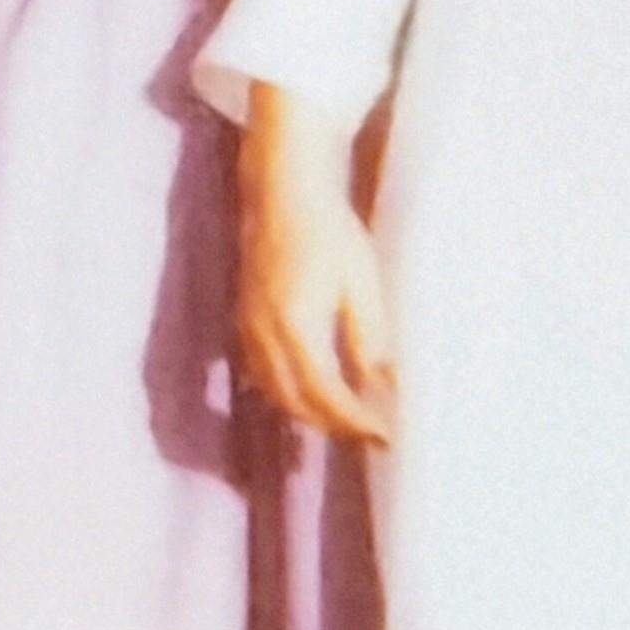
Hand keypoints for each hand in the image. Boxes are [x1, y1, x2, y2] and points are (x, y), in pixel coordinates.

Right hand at [238, 96, 393, 442]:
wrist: (283, 192)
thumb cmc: (329, 230)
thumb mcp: (361, 283)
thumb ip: (369, 339)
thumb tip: (383, 387)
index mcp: (296, 324)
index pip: (325, 394)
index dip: (354, 421)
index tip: (384, 437)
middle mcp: (264, 333)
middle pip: (295, 403)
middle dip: (333, 426)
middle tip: (370, 436)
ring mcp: (249, 328)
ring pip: (274, 392)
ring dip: (308, 415)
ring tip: (345, 422)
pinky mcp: (245, 320)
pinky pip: (261, 375)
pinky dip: (286, 395)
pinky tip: (310, 396)